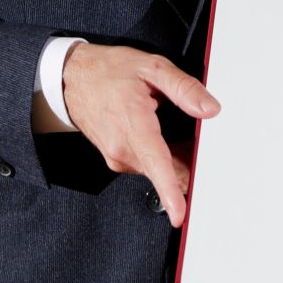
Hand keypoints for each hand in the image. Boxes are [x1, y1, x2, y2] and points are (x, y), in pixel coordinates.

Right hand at [61, 41, 218, 226]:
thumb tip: (209, 109)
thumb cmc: (108, 72)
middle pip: (165, 170)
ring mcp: (117, 157)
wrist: (73, 78)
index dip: (170, 192)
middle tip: (207, 143)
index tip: (180, 214)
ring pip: (158, 169)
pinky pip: (148, 165)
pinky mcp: (117, 159)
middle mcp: (122, 149)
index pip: (156, 165)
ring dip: (177, 160)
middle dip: (190, 165)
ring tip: (184, 132)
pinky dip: (163, 157)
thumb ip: (184, 89)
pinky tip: (166, 136)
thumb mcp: (152, 68)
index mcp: (132, 126)